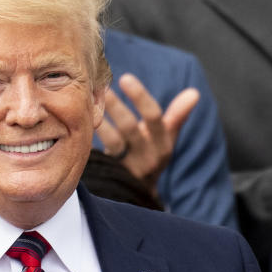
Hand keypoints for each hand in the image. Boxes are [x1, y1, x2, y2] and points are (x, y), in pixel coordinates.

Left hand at [96, 72, 199, 194]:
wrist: (138, 194)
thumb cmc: (152, 154)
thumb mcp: (167, 138)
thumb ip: (178, 115)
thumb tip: (194, 93)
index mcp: (163, 145)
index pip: (154, 118)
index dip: (140, 97)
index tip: (125, 78)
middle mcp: (147, 158)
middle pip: (130, 128)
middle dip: (115, 105)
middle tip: (100, 85)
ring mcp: (129, 169)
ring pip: (113, 142)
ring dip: (100, 119)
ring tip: (87, 100)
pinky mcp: (111, 175)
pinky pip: (98, 155)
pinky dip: (89, 137)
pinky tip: (77, 121)